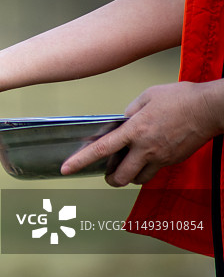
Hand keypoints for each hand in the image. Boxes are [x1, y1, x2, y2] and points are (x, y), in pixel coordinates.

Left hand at [61, 81, 223, 185]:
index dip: (81, 160)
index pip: (102, 149)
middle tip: (108, 173)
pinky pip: (155, 172)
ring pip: (138, 179)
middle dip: (110, 179)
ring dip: (130, 176)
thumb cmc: (181, 98)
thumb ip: (130, 110)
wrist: (211, 109)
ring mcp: (161, 157)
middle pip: (120, 176)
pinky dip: (147, 168)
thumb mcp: (148, 96)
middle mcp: (146, 148)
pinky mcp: (173, 161)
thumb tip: (123, 120)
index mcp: (135, 130)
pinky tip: (149, 155)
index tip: (66, 169)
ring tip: (129, 164)